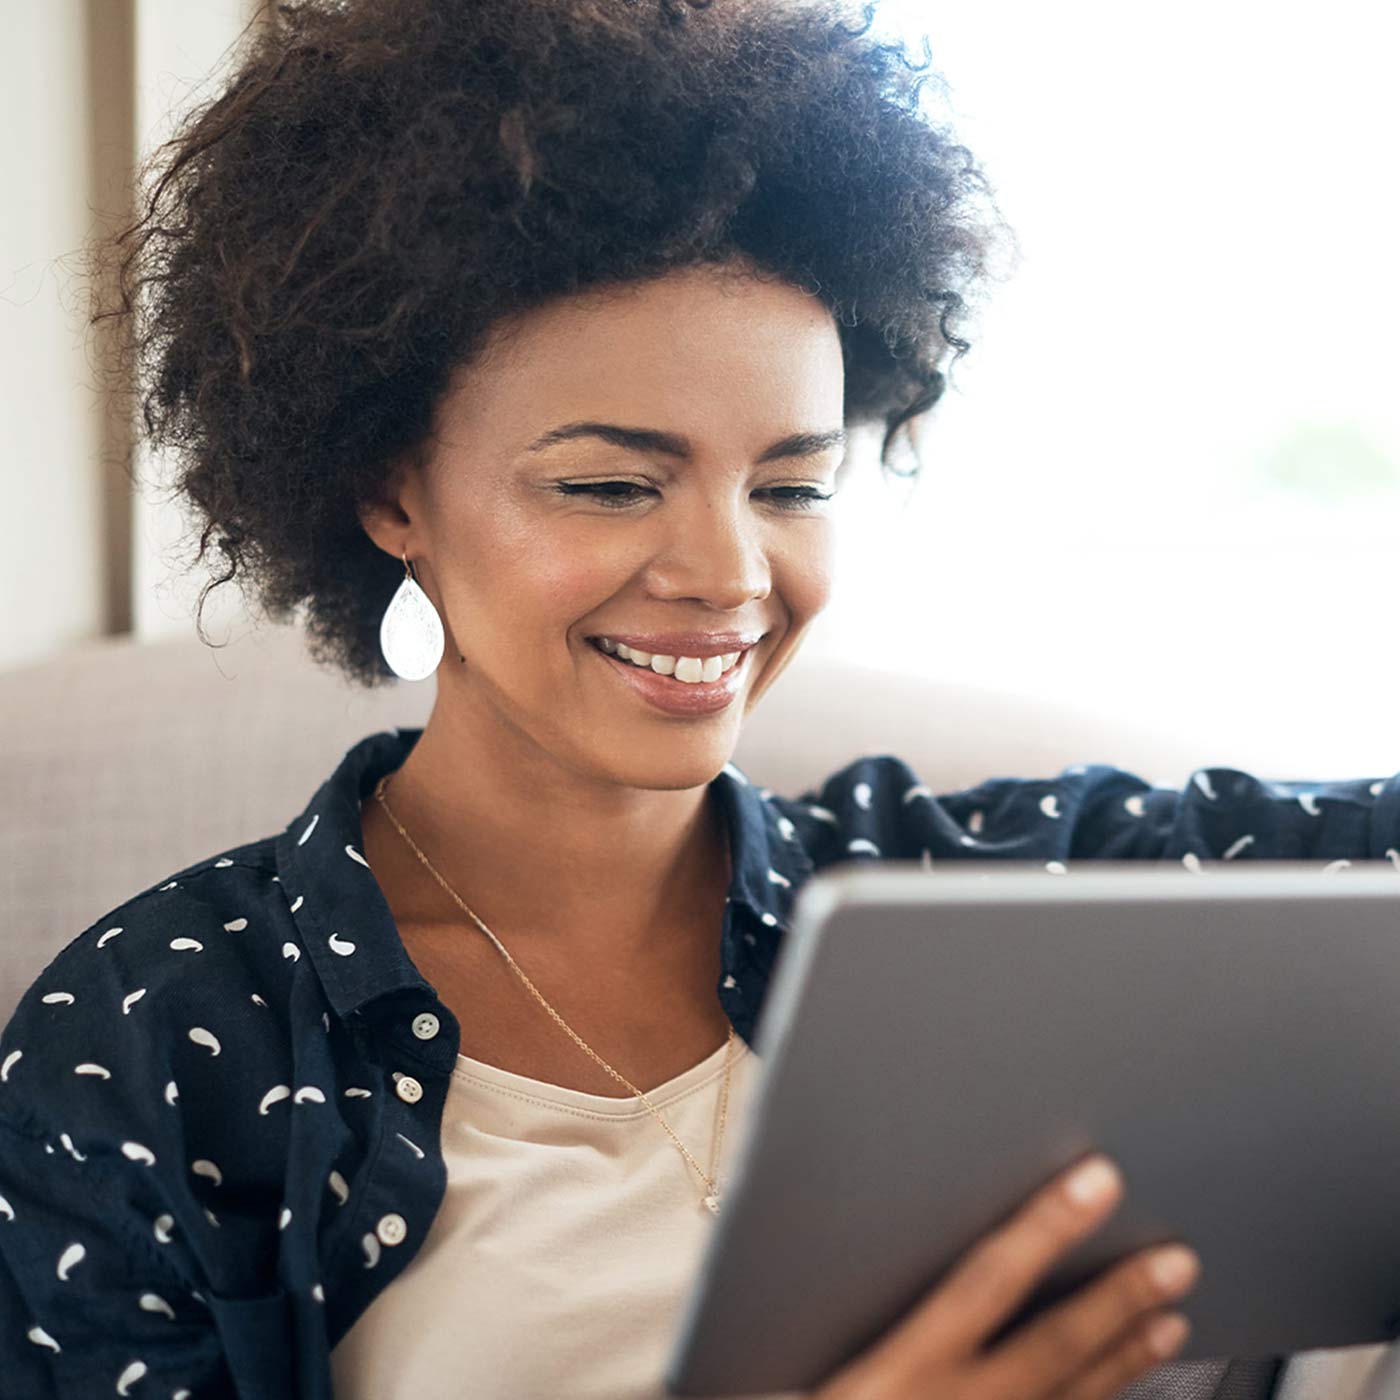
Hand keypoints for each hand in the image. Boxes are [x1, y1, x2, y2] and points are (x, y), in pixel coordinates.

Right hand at [813, 1153, 1198, 1399]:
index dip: (1047, 1227)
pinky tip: (1121, 1396)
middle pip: (1055, 1345)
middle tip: (1176, 1258)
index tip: (1096, 1182)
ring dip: (1125, 1362)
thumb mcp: (797, 1374)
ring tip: (1171, 1320)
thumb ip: (857, 1334)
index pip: (989, 1279)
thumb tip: (887, 1268)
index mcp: (902, 1373)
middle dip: (1119, 1299)